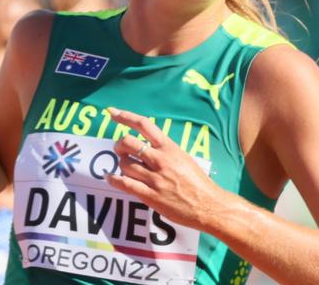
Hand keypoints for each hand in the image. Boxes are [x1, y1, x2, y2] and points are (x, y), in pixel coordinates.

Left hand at [106, 107, 225, 230]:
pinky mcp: (150, 195)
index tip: (112, 112)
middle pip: (128, 142)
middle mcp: (160, 160)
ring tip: (125, 166)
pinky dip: (114, 179)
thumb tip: (147, 147)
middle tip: (119, 149)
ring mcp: (154, 178)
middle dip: (119, 144)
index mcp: (170, 148)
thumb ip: (165, 151)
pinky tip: (110, 177)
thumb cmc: (198, 182)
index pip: (144, 125)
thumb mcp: (183, 158)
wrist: (208, 205)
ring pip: (124, 164)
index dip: (125, 116)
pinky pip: (125, 184)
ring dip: (120, 164)